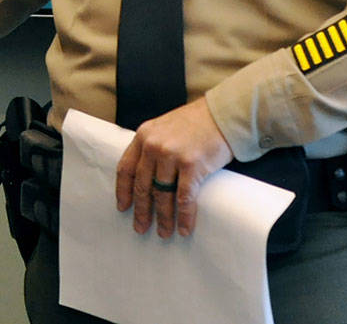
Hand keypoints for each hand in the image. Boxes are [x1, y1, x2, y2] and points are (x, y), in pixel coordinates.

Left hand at [115, 98, 233, 238]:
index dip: (123, 191)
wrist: (223, 114)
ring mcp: (172, 156)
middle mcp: (154, 146)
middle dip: (141, 211)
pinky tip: (185, 228)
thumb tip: (146, 175)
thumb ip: (152, 146)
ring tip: (164, 232)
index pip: (126, 168)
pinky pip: (184, 198)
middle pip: (142, 186)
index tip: (123, 207)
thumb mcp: (164, 127)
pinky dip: (184, 217)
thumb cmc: (196, 121)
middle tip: (140, 228)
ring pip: (162, 195)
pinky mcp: (192, 165)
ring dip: (163, 218)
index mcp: (144, 136)